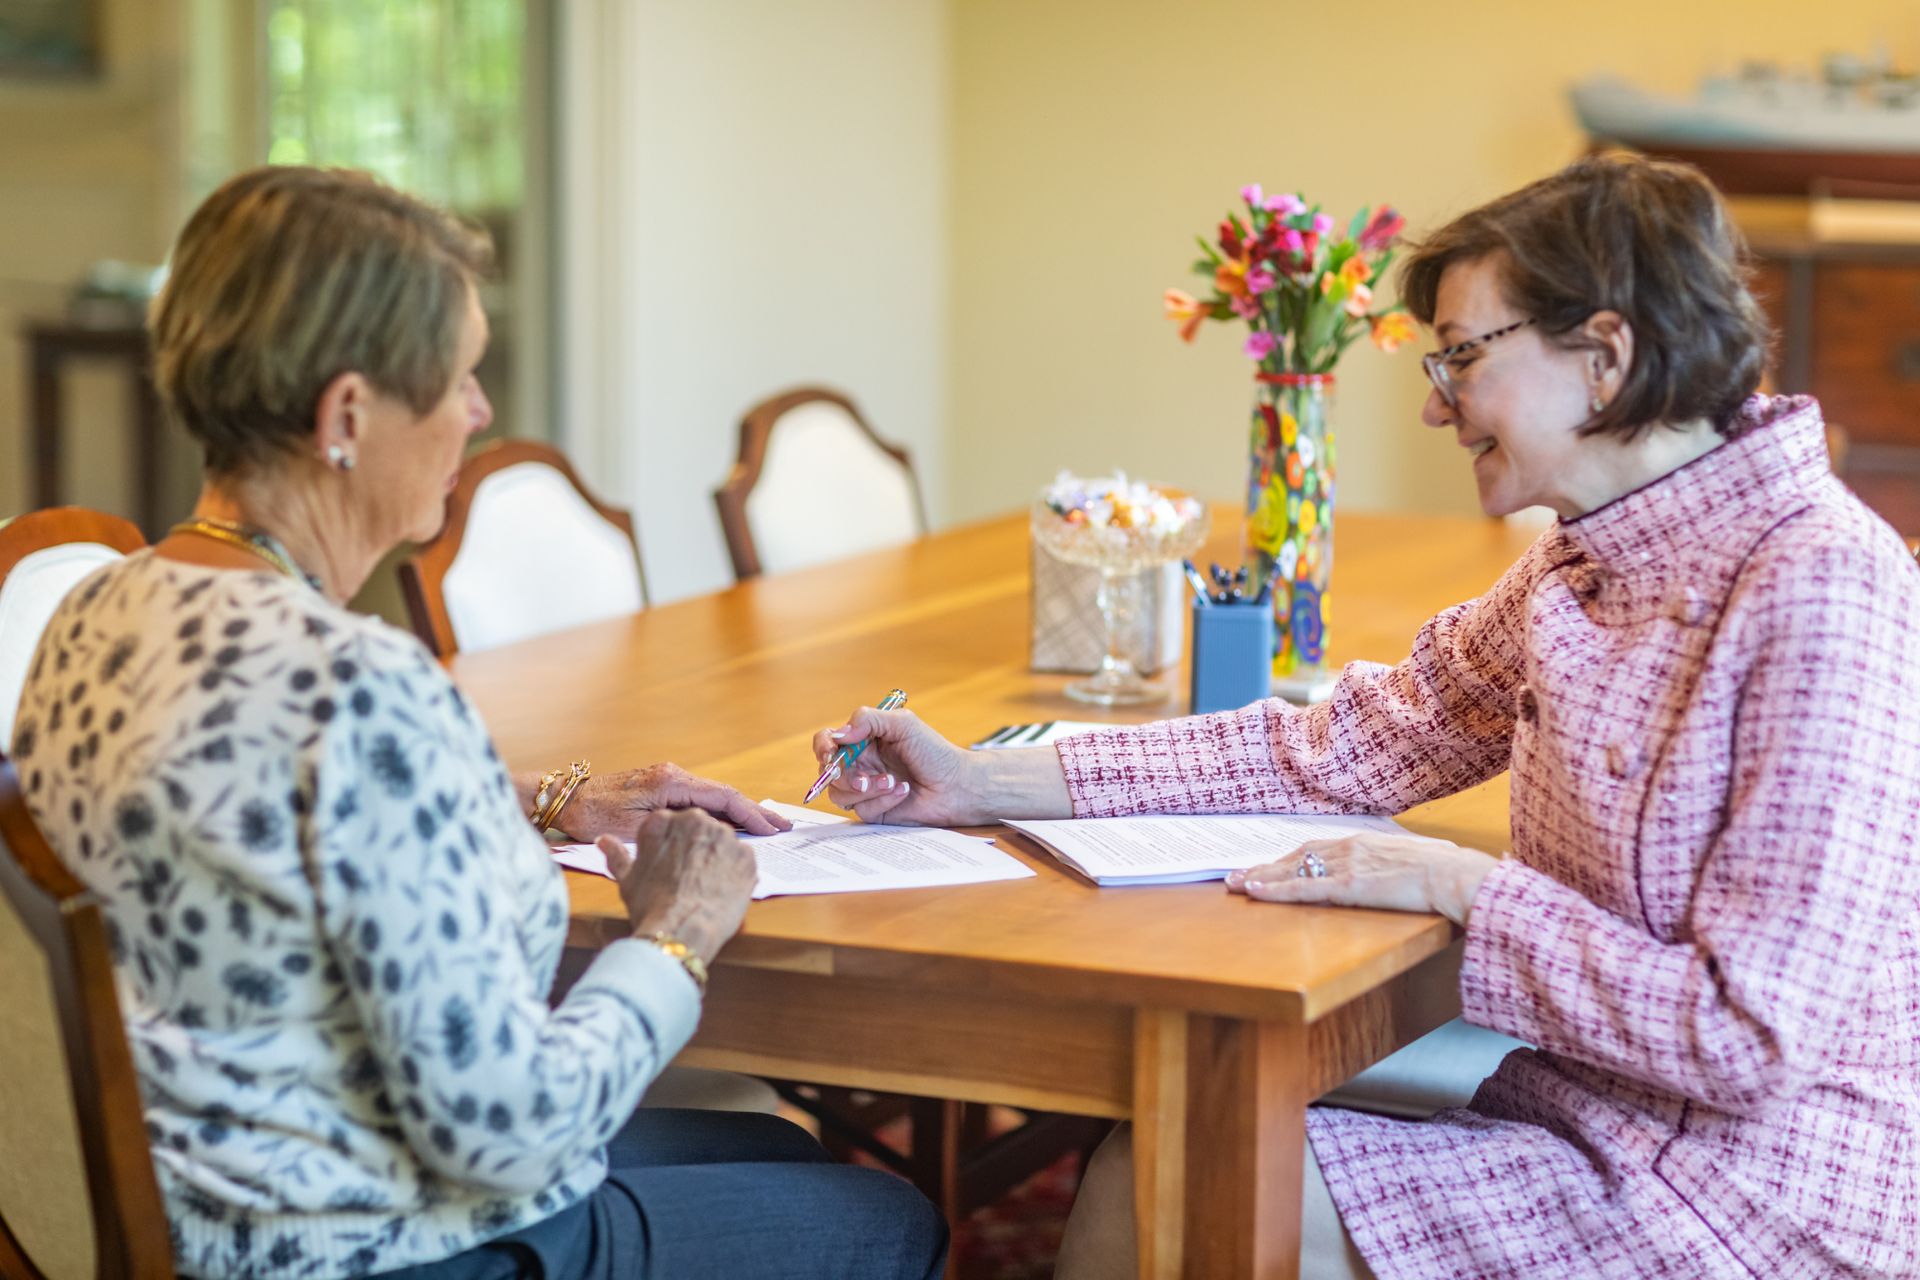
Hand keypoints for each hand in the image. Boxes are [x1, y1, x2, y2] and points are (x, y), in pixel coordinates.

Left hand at [560, 763, 790, 838]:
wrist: (566, 799)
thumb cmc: (594, 815)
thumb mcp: (634, 826)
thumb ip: (673, 824)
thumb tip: (709, 829)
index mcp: (671, 782)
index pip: (723, 797)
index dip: (751, 814)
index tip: (773, 829)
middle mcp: (674, 775)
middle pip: (724, 795)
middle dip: (755, 813)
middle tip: (782, 828)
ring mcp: (669, 780)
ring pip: (714, 797)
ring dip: (740, 813)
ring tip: (766, 828)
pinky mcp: (662, 788)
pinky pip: (701, 800)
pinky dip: (721, 812)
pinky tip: (733, 824)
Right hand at [599, 809, 756, 964]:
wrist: (682, 931)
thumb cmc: (651, 907)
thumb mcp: (627, 880)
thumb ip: (617, 855)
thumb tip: (603, 840)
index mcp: (662, 820)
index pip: (670, 824)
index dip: (670, 848)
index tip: (669, 866)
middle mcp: (695, 819)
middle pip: (698, 829)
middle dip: (695, 850)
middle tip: (688, 878)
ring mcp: (724, 836)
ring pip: (721, 843)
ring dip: (716, 860)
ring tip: (704, 887)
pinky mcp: (747, 855)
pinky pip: (742, 858)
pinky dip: (735, 872)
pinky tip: (722, 890)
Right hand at [809, 707, 977, 824]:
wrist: (956, 785)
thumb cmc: (934, 752)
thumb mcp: (903, 724)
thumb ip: (868, 720)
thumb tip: (838, 734)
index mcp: (863, 739)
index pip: (828, 741)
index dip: (823, 746)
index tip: (830, 753)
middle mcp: (860, 763)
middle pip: (828, 770)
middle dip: (844, 775)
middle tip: (864, 778)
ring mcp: (865, 787)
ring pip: (840, 793)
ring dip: (866, 788)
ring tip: (893, 782)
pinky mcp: (874, 809)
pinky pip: (862, 809)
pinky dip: (882, 800)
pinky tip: (903, 791)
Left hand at [1225, 831, 1498, 926]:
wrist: (1459, 876)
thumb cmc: (1450, 871)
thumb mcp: (1419, 860)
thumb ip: (1402, 865)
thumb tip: (1408, 870)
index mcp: (1366, 841)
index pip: (1317, 848)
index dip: (1289, 858)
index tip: (1269, 865)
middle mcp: (1350, 847)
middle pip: (1296, 856)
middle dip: (1264, 867)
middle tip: (1236, 876)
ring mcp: (1347, 865)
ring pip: (1292, 870)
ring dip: (1261, 878)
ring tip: (1234, 885)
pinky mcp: (1348, 886)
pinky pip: (1303, 888)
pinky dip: (1275, 890)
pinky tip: (1254, 892)